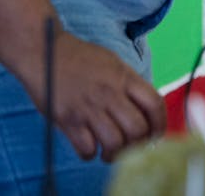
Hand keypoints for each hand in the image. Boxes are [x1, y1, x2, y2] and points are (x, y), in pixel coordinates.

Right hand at [30, 30, 166, 161]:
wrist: (44, 51)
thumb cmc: (80, 58)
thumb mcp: (113, 63)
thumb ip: (129, 85)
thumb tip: (146, 112)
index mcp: (125, 77)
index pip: (155, 104)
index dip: (160, 125)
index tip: (155, 137)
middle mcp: (110, 93)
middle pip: (137, 129)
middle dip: (137, 145)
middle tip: (130, 148)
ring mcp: (89, 107)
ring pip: (114, 143)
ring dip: (114, 154)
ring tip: (109, 152)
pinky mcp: (68, 120)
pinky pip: (87, 149)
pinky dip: (90, 154)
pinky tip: (88, 146)